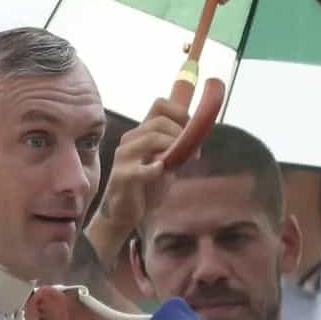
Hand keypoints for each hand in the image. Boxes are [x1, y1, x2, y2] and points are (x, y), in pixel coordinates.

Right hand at [85, 98, 187, 268]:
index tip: (193, 130)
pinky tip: (161, 171)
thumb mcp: (164, 164)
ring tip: (183, 163)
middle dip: (181, 134)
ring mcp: (124, 157)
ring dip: (173, 147)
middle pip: (159, 122)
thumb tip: (198, 139)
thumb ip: (175, 150)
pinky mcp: (122, 176)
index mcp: (141, 133)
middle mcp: (130, 139)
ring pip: (151, 138)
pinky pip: (140, 168)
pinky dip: (154, 169)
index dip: (180, 112)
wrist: (123, 214)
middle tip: (195, 153)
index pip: (160, 105)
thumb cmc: (144, 188)